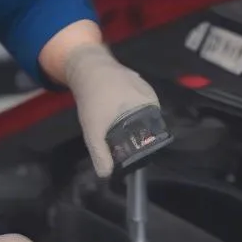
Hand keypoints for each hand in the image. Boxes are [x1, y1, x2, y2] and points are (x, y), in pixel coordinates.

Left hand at [63, 43, 163, 178]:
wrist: (87, 67)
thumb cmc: (94, 99)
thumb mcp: (94, 130)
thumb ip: (100, 153)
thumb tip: (106, 174)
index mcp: (149, 107)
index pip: (154, 132)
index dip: (144, 143)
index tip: (132, 150)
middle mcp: (151, 96)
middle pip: (149, 122)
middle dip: (137, 133)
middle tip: (122, 140)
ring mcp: (144, 85)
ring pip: (142, 110)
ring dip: (133, 119)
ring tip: (118, 126)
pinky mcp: (135, 79)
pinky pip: (137, 99)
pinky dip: (129, 106)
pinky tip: (116, 110)